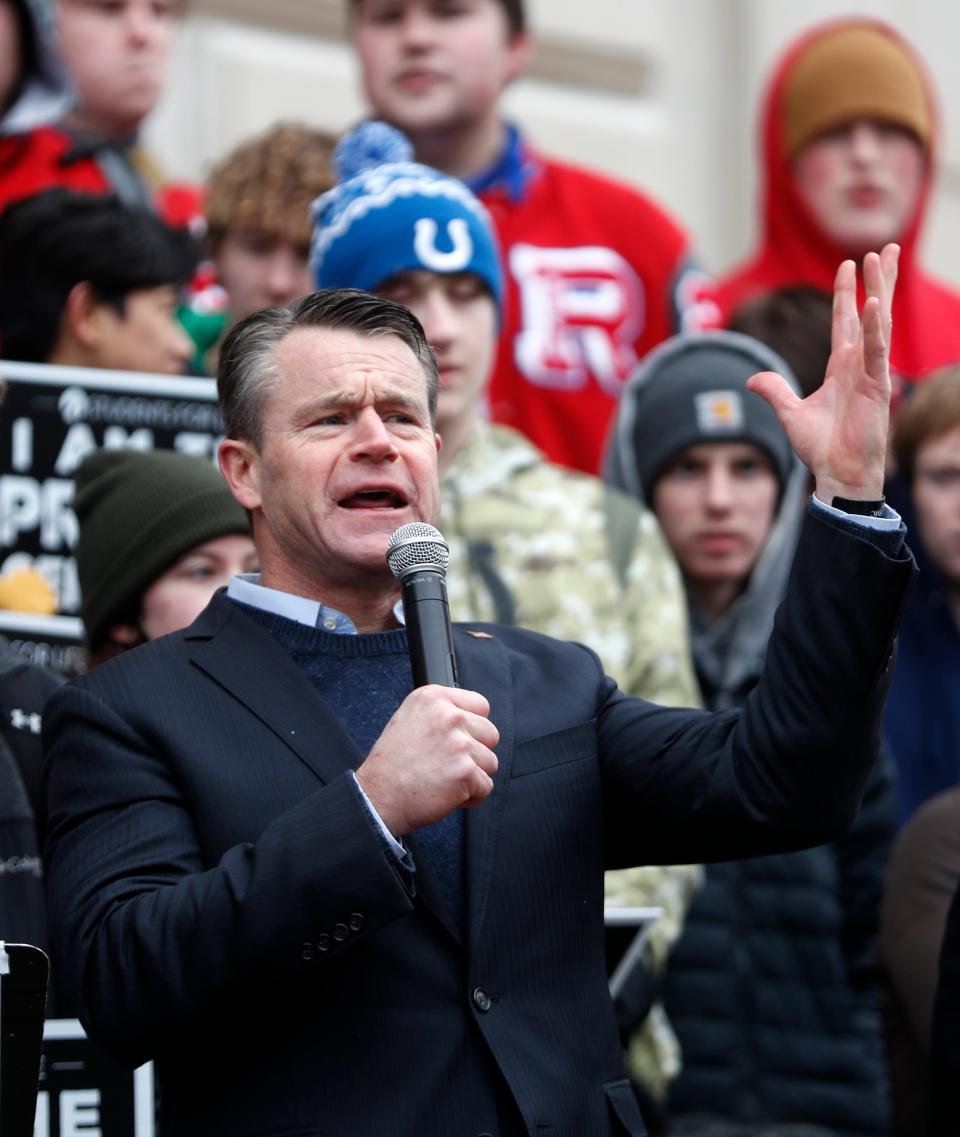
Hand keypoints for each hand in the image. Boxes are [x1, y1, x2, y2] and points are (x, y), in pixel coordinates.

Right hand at [355, 686, 499, 835]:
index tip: (459, 740)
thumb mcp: (409, 718)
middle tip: (449, 763)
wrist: (377, 796)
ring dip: (473, 775)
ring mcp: (459, 743)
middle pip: (491, 733)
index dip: (472, 727)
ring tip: (445, 779)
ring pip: (490, 762)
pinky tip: (448, 793)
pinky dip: (471, 796)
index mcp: (433, 698)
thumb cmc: (391, 764)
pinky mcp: (466, 771)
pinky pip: (485, 786)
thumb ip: (441, 713)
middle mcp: (448, 715)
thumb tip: (471, 719)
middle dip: (476, 753)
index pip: (481, 705)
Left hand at [747, 243, 898, 501]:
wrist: (836, 474)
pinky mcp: (876, 388)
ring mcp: (870, 374)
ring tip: (882, 258)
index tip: (849, 265)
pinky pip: (876, 352)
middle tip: (885, 248)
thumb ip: (774, 391)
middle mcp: (858, 365)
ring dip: (879, 290)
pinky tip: (875, 304)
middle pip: (869, 313)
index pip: (844, 322)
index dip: (846, 294)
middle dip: (877, 280)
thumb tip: (750, 379)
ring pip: (877, 323)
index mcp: (840, 368)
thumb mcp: (789, 414)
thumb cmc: (820, 448)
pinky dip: (875, 329)